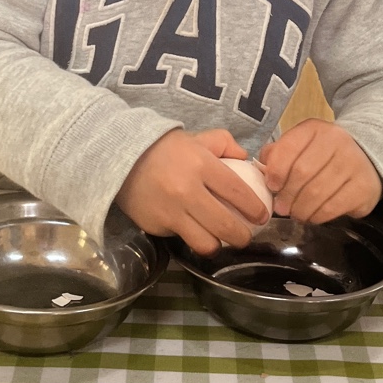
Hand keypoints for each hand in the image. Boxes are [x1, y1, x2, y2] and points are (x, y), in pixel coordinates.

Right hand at [116, 128, 268, 255]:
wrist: (120, 156)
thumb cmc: (164, 148)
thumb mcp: (196, 137)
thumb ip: (224, 143)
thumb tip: (246, 157)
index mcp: (202, 165)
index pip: (238, 192)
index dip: (255, 208)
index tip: (262, 216)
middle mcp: (188, 191)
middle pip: (226, 226)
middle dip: (243, 237)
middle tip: (246, 236)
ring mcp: (171, 212)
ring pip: (206, 243)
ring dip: (218, 244)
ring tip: (221, 240)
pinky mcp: (157, 226)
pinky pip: (182, 239)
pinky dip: (192, 237)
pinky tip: (195, 230)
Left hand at [261, 120, 382, 222]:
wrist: (367, 158)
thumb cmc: (323, 155)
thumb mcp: (301, 145)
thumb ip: (279, 153)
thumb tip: (263, 169)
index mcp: (315, 129)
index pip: (289, 148)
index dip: (276, 171)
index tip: (272, 186)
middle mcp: (337, 141)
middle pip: (302, 173)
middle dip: (287, 195)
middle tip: (281, 208)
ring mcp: (354, 164)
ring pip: (317, 193)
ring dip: (300, 209)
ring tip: (296, 213)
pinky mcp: (364, 187)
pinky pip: (333, 207)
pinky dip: (317, 216)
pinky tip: (312, 216)